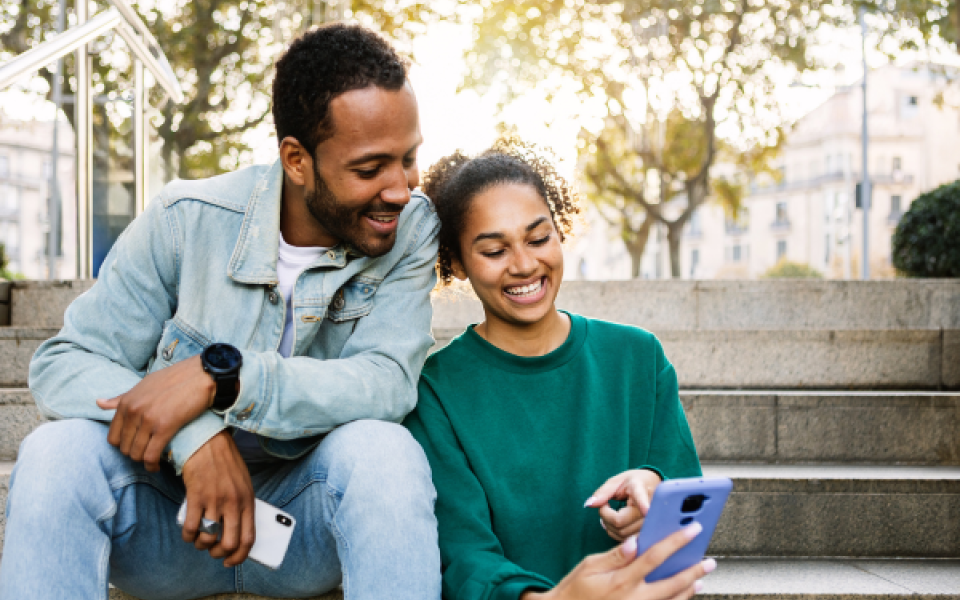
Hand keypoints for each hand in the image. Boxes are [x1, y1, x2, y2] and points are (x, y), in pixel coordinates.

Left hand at [97, 355, 216, 470]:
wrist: (201, 375)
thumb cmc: (176, 379)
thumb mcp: (144, 385)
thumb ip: (121, 398)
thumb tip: (98, 403)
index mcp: (126, 402)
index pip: (113, 436)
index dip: (124, 446)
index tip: (136, 446)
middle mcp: (133, 411)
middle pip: (124, 448)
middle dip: (134, 454)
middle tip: (147, 453)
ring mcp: (148, 419)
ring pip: (136, 453)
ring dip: (143, 461)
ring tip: (152, 460)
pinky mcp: (165, 427)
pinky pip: (151, 455)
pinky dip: (152, 465)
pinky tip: (157, 465)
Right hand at [181, 431, 255, 566]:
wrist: (208, 442)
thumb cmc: (225, 463)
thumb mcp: (243, 483)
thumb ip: (242, 505)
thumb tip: (238, 530)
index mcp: (248, 500)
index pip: (248, 538)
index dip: (239, 556)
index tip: (230, 561)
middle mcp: (233, 503)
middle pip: (228, 543)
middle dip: (218, 554)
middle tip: (212, 552)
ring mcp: (215, 500)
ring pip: (208, 538)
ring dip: (201, 545)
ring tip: (199, 540)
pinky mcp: (196, 496)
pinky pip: (191, 527)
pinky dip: (188, 536)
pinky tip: (188, 533)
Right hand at [521, 524, 715, 599]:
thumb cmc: (576, 589)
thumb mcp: (589, 567)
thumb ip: (615, 555)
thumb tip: (636, 542)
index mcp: (621, 580)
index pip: (654, 556)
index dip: (676, 541)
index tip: (692, 529)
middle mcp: (634, 599)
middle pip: (672, 583)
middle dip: (693, 570)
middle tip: (710, 561)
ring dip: (689, 588)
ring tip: (701, 577)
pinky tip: (684, 594)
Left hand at [585, 470, 661, 540]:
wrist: (652, 487)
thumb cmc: (632, 483)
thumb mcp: (616, 481)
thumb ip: (603, 492)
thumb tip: (588, 504)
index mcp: (640, 489)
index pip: (640, 498)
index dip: (643, 505)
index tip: (646, 510)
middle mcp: (650, 507)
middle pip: (620, 523)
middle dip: (605, 517)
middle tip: (604, 505)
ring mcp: (651, 522)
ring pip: (622, 534)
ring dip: (609, 526)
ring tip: (609, 512)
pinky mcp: (649, 533)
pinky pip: (627, 540)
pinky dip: (616, 533)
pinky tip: (614, 522)